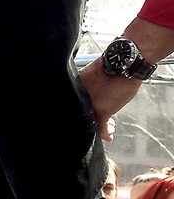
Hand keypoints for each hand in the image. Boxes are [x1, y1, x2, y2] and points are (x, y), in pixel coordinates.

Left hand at [79, 17, 173, 140]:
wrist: (125, 63)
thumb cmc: (113, 68)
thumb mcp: (96, 77)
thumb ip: (91, 88)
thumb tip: (94, 98)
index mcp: (76, 85)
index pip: (74, 102)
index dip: (80, 110)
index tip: (87, 112)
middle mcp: (79, 94)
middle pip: (80, 113)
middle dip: (89, 120)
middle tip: (102, 121)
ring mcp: (89, 103)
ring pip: (90, 121)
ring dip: (99, 127)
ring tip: (108, 126)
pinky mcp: (101, 111)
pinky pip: (100, 127)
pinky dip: (104, 133)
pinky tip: (108, 135)